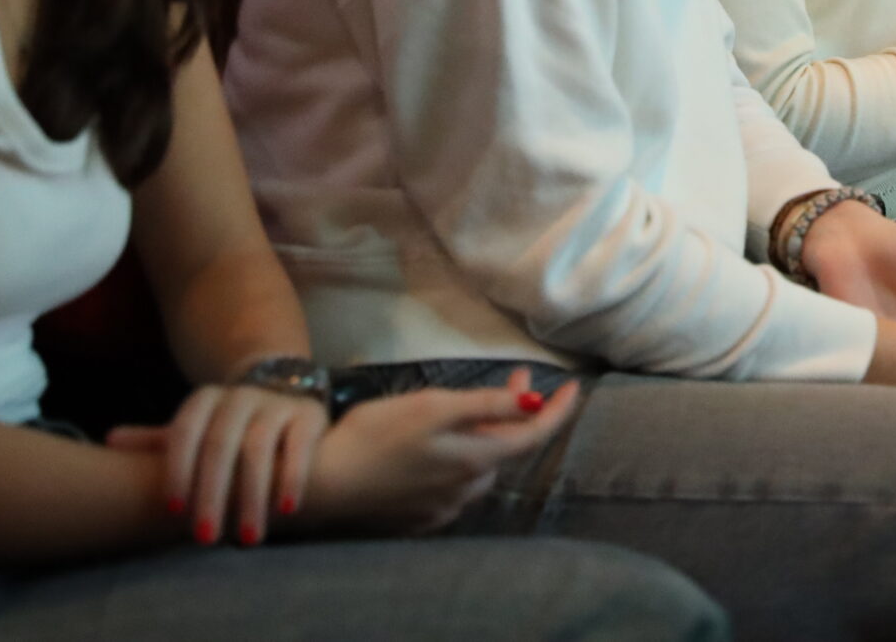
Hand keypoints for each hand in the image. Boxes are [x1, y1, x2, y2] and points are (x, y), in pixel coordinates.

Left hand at [105, 378, 329, 546]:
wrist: (283, 400)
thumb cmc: (228, 432)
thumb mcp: (194, 433)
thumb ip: (157, 441)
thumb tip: (109, 441)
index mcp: (205, 400)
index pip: (184, 432)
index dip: (177, 470)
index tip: (173, 511)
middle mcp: (240, 397)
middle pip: (221, 444)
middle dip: (212, 494)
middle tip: (204, 539)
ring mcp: (276, 404)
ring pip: (260, 449)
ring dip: (251, 497)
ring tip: (246, 539)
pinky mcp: (309, 415)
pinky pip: (299, 446)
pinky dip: (293, 477)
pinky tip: (288, 510)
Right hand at [300, 371, 579, 536]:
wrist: (320, 484)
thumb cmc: (376, 435)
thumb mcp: (434, 407)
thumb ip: (487, 407)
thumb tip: (536, 405)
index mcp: (476, 460)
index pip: (534, 435)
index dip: (559, 411)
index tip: (574, 386)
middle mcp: (466, 490)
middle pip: (506, 449)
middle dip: (517, 412)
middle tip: (517, 378)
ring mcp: (441, 508)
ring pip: (480, 467)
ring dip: (489, 435)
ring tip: (480, 405)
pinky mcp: (417, 517)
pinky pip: (454, 485)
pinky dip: (463, 458)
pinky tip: (446, 444)